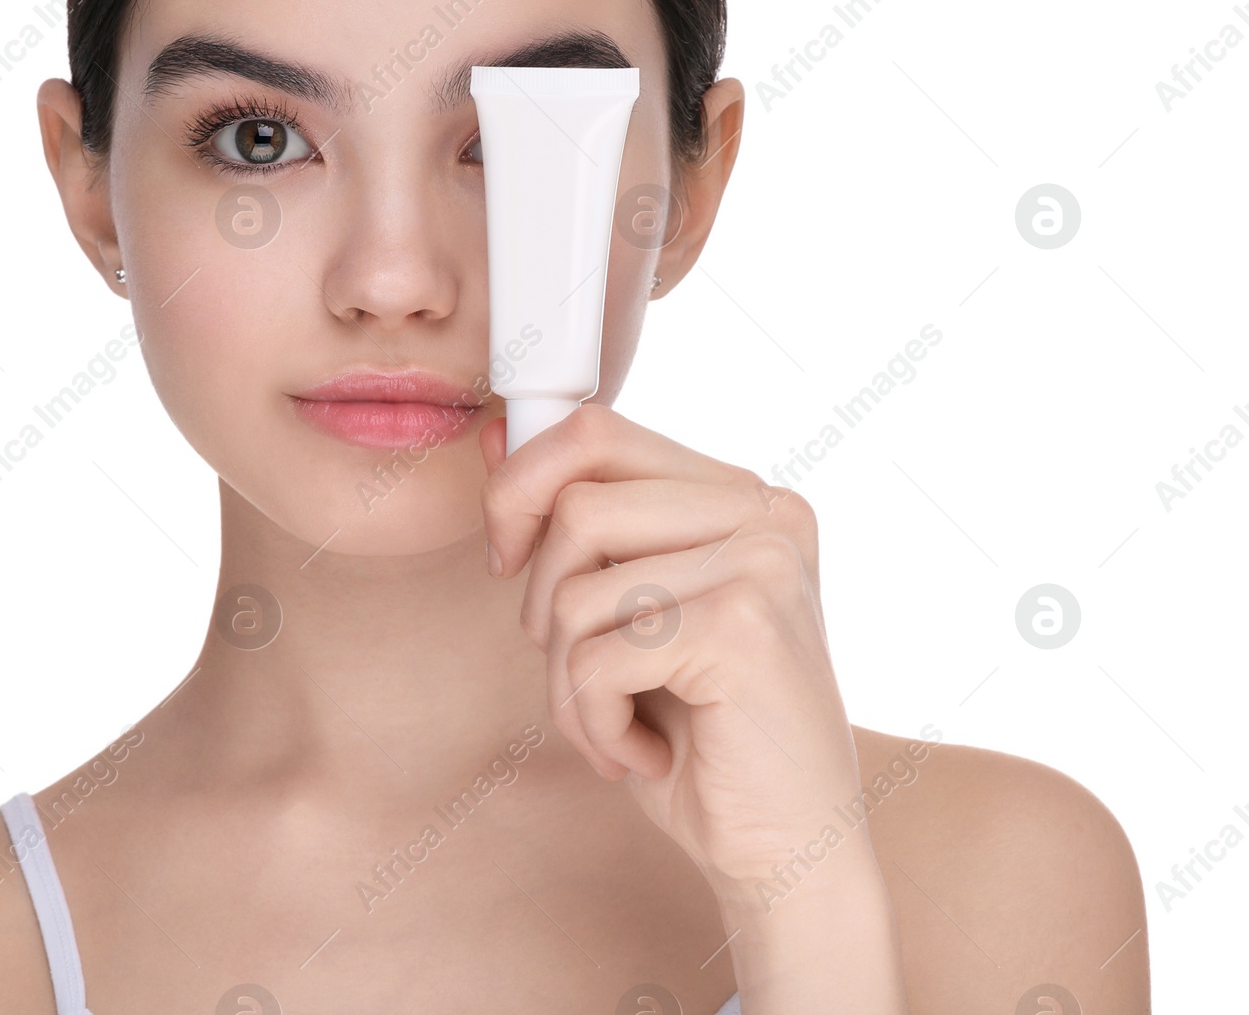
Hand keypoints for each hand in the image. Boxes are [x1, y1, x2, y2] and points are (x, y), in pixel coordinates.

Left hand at [479, 403, 867, 895]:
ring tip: (614, 726)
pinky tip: (644, 757)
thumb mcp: (627, 613)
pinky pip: (597, 658)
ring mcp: (761, 565)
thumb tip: (493, 434)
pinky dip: (593, 723)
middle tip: (578, 675)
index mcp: (741, 496)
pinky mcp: (742, 630)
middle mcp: (765, 513)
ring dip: (566, 682)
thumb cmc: (701, 736)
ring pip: (575, 590)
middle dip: (541, 608)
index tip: (509, 562)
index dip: (521, 488)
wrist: (787, 852)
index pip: (596, 429)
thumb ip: (577, 523)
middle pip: (576, 508)